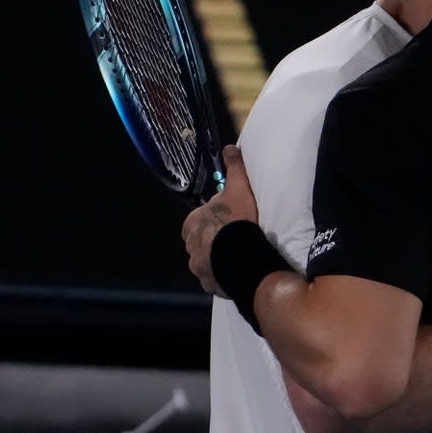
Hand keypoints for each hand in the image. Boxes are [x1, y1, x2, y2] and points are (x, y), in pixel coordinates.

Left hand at [181, 144, 257, 295]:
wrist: (241, 256)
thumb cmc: (236, 220)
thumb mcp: (238, 189)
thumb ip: (233, 169)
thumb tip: (229, 147)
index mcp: (192, 224)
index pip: (198, 220)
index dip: (213, 218)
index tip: (229, 219)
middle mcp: (190, 248)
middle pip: (201, 242)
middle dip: (214, 240)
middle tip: (235, 238)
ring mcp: (199, 268)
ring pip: (208, 262)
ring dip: (218, 260)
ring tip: (238, 256)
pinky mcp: (210, 284)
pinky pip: (217, 279)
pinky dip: (224, 276)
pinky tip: (238, 272)